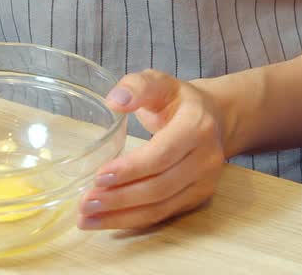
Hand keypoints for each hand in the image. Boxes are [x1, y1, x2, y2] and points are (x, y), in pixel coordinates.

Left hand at [79, 69, 226, 229]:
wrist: (215, 118)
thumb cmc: (178, 100)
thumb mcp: (160, 82)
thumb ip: (137, 86)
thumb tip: (115, 101)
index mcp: (197, 126)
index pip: (162, 155)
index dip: (131, 169)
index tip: (99, 176)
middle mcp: (206, 158)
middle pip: (159, 187)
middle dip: (119, 198)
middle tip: (85, 203)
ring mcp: (204, 182)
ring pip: (160, 207)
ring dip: (121, 216)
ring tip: (87, 218)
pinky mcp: (197, 198)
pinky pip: (162, 214)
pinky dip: (132, 220)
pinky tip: (106, 220)